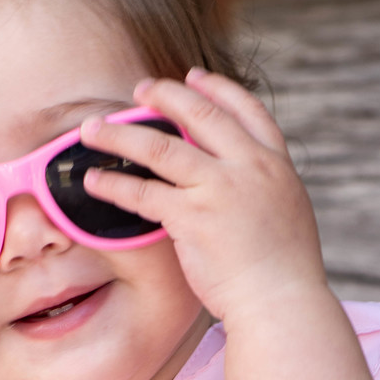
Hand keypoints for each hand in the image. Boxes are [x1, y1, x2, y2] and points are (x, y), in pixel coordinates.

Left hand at [82, 71, 326, 326]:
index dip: (217, 89)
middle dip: (165, 95)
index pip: (246, 110)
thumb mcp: (287, 214)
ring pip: (161, 147)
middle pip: (200, 115)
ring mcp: (219, 189)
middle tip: (140, 89)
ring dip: (121, 134)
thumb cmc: (284, 273)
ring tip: (92, 128)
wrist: (283, 303)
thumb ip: (264, 191)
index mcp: (275, 164)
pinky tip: (94, 180)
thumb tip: (243, 187)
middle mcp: (248, 167)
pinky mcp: (192, 217)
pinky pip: (144, 192)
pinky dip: (114, 184)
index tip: (193, 77)